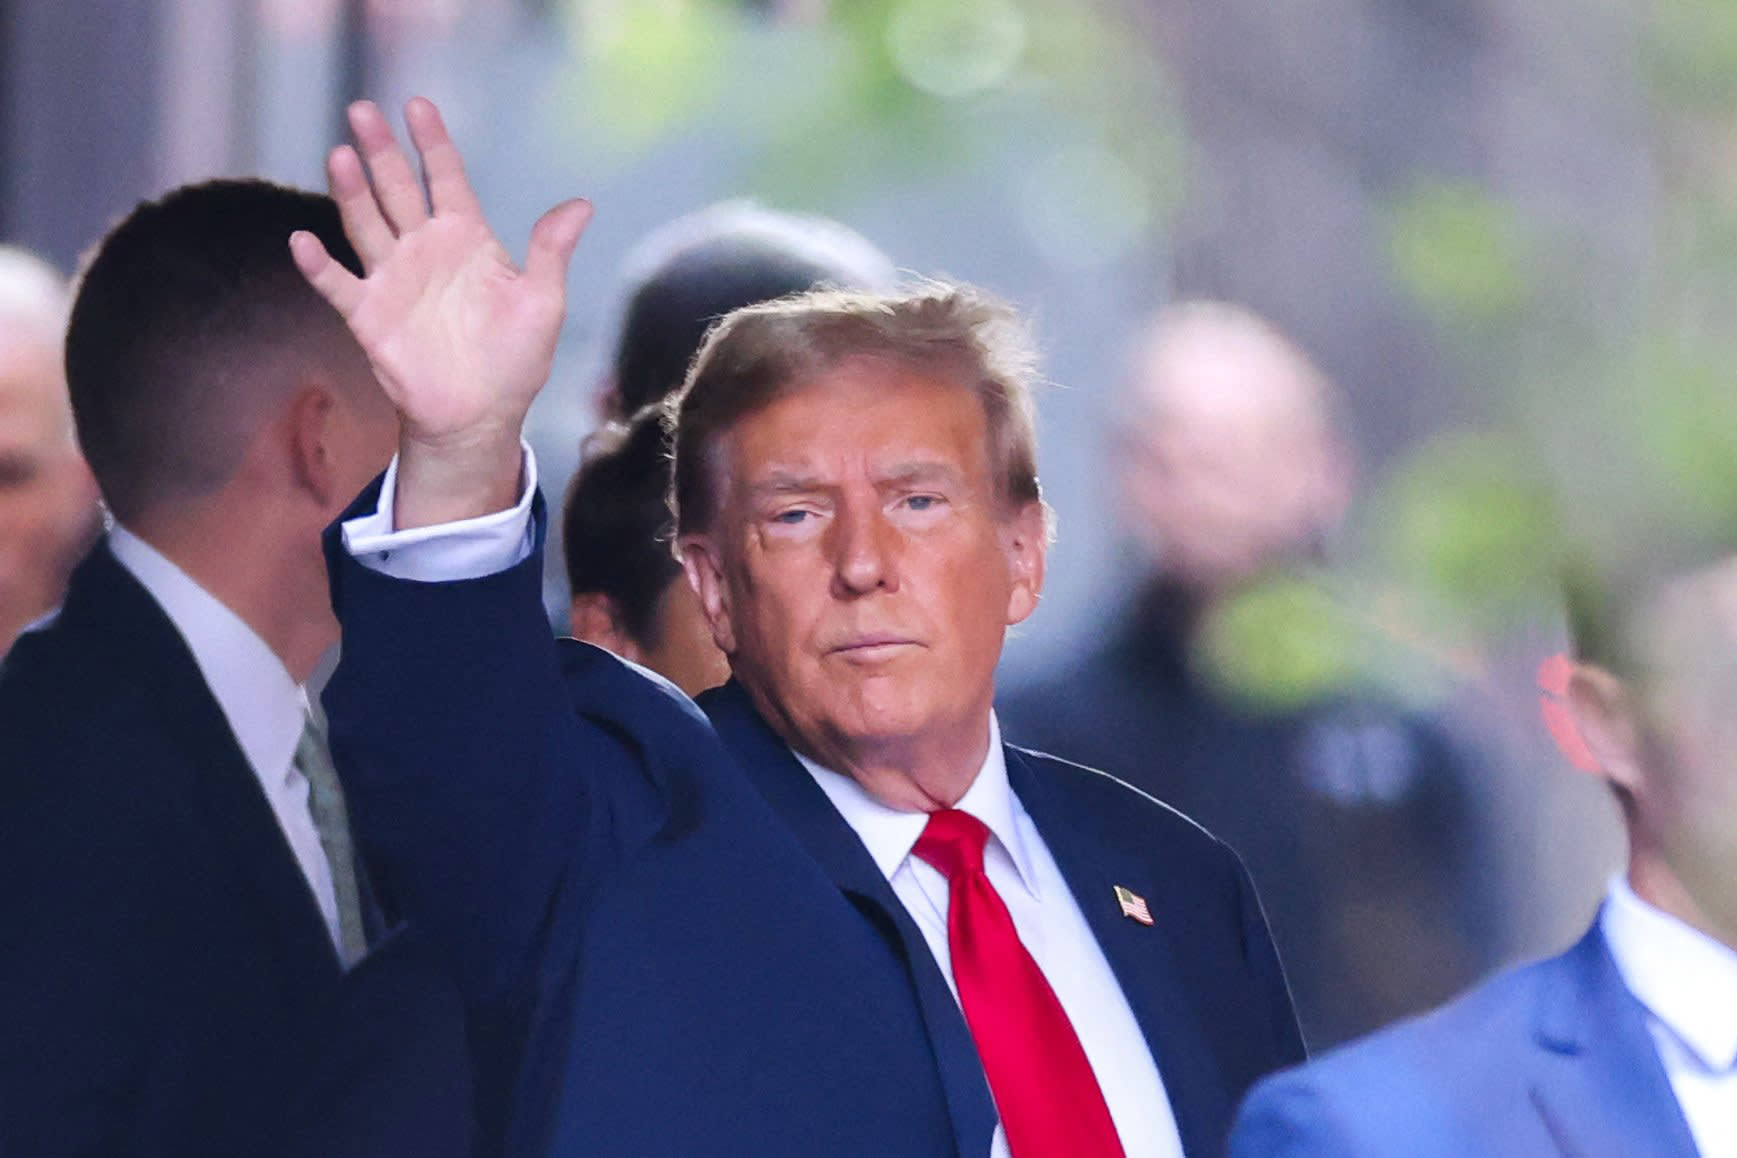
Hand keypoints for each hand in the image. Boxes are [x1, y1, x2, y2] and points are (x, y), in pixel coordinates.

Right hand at [291, 97, 591, 525]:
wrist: (481, 417)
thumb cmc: (515, 360)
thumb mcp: (543, 303)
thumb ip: (551, 252)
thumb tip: (582, 205)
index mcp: (467, 239)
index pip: (446, 178)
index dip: (433, 143)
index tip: (417, 105)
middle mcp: (424, 250)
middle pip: (396, 188)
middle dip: (381, 151)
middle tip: (363, 110)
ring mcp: (393, 279)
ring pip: (365, 223)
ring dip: (351, 192)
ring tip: (340, 156)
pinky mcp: (369, 316)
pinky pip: (339, 285)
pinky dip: (319, 266)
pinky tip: (303, 242)